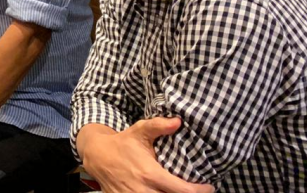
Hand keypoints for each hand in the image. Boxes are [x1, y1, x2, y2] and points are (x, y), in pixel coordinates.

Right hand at [77, 119, 214, 192]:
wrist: (97, 155)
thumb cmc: (123, 143)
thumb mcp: (139, 131)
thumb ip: (158, 126)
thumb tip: (178, 121)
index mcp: (151, 174)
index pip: (184, 191)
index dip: (201, 192)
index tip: (209, 187)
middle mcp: (144, 191)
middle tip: (196, 190)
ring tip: (182, 191)